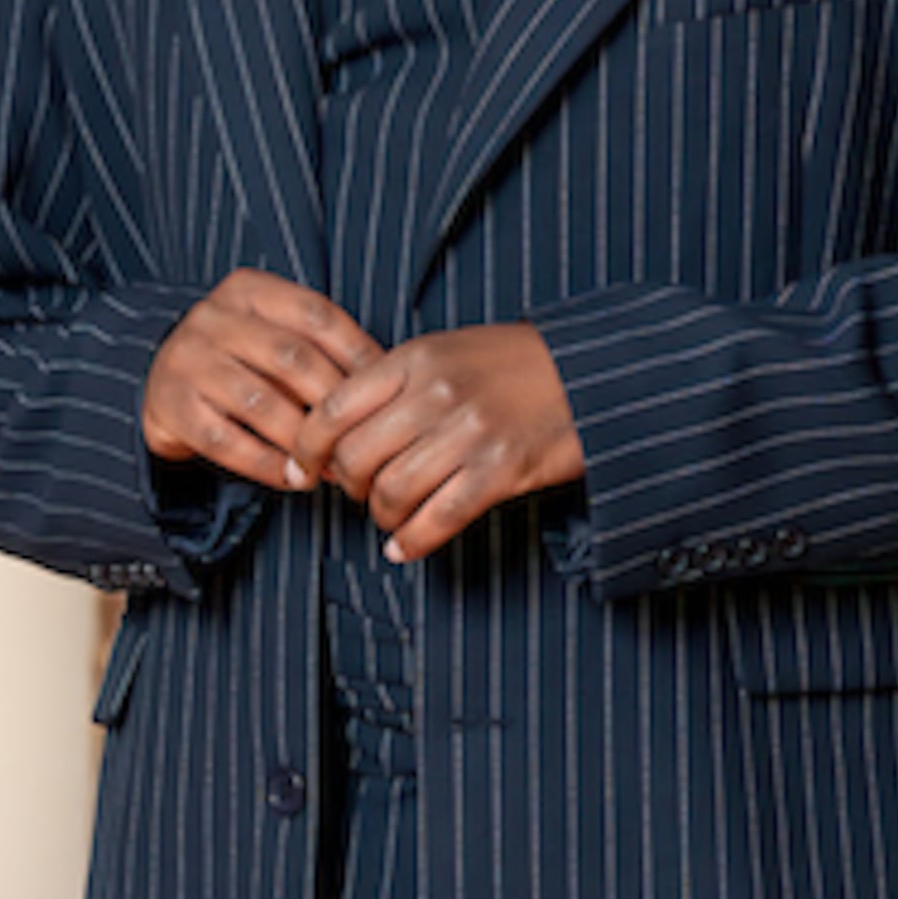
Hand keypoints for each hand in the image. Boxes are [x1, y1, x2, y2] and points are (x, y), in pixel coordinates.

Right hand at [142, 272, 377, 487]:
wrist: (162, 383)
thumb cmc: (239, 361)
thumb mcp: (272, 336)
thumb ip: (318, 349)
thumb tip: (386, 383)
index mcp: (247, 290)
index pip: (316, 315)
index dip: (357, 354)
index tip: (387, 392)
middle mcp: (212, 318)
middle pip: (292, 359)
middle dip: (333, 405)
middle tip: (361, 439)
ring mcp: (187, 360)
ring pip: (260, 403)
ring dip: (303, 442)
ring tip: (332, 468)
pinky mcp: (171, 406)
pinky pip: (226, 441)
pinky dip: (267, 465)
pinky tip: (294, 479)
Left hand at [291, 324, 584, 561]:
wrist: (591, 372)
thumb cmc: (513, 365)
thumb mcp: (446, 351)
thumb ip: (394, 383)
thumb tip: (338, 429)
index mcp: (414, 359)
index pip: (331, 410)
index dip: (307, 449)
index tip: (306, 470)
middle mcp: (435, 394)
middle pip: (355, 459)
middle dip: (348, 487)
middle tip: (360, 492)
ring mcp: (468, 433)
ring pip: (391, 493)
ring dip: (382, 516)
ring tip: (391, 516)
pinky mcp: (500, 470)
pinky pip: (437, 518)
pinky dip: (413, 541)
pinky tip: (405, 547)